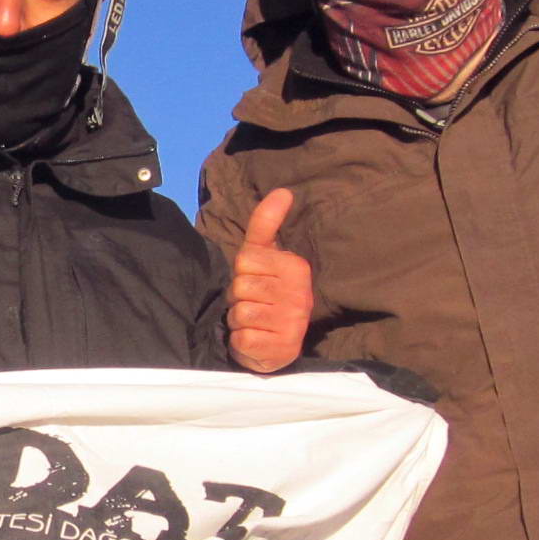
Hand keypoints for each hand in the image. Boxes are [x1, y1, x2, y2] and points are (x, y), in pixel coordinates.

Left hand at [227, 189, 312, 373]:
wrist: (276, 344)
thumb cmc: (265, 293)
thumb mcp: (263, 255)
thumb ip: (266, 223)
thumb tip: (282, 190)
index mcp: (296, 267)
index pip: (245, 261)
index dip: (241, 273)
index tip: (256, 282)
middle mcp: (299, 295)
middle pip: (241, 287)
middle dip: (239, 297)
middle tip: (254, 304)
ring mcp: (292, 323)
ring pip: (240, 313)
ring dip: (239, 320)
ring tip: (255, 322)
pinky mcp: (281, 349)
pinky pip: (243, 338)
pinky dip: (242, 341)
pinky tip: (256, 340)